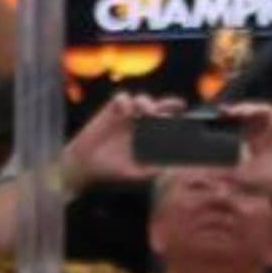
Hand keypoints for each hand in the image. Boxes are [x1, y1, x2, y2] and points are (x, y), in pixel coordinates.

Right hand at [63, 90, 183, 193]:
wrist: (85, 166)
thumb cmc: (111, 171)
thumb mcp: (136, 173)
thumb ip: (153, 170)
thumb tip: (171, 168)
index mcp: (149, 137)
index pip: (166, 123)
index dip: (176, 119)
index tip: (185, 119)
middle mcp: (140, 124)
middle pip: (158, 107)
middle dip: (168, 104)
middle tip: (174, 108)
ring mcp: (126, 116)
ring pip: (141, 100)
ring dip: (147, 103)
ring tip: (148, 112)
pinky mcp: (111, 111)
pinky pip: (121, 99)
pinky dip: (126, 101)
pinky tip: (126, 111)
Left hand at [223, 101, 271, 198]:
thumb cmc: (267, 183)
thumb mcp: (241, 178)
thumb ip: (224, 174)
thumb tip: (203, 175)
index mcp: (247, 137)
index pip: (236, 120)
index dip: (227, 114)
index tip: (218, 114)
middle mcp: (260, 130)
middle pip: (248, 110)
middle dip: (239, 108)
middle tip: (229, 112)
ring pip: (263, 109)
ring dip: (254, 107)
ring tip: (246, 112)